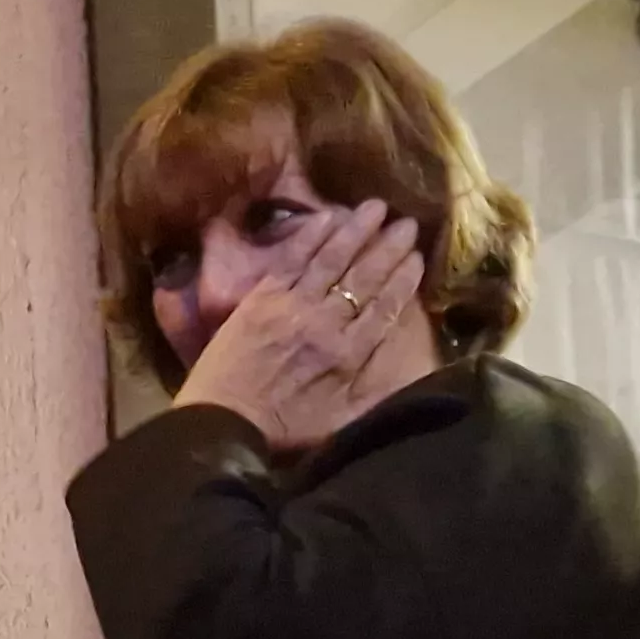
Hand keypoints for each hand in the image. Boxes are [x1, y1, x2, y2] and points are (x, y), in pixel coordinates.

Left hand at [171, 201, 425, 453]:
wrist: (221, 422)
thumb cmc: (280, 431)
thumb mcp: (340, 423)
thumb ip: (374, 395)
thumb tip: (410, 376)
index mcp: (348, 356)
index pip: (386, 308)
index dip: (405, 280)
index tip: (418, 257)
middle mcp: (327, 324)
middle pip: (365, 277)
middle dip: (389, 247)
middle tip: (408, 222)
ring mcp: (293, 306)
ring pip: (333, 260)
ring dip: (357, 230)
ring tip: (377, 207)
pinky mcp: (262, 298)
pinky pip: (294, 260)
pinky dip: (312, 236)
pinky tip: (328, 217)